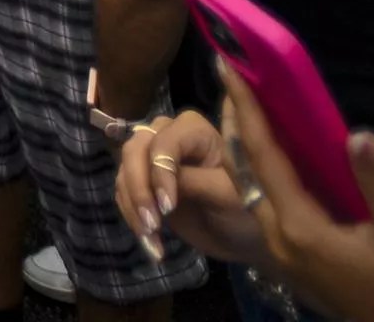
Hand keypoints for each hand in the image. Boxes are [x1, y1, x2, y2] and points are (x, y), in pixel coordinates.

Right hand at [115, 110, 262, 267]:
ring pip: (125, 172)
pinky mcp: (145, 182)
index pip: (164, 142)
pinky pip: (124, 192)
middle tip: (151, 224)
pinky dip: (131, 216)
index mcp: (195, 131)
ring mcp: (153, 158)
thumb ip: (194, 181)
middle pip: (135, 150)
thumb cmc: (249, 210)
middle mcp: (168, 135)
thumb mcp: (228, 195)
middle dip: (138, 189)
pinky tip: (150, 241)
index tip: (167, 208)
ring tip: (151, 239)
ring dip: (133, 207)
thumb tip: (158, 181)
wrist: (245, 237)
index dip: (159, 172)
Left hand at [221, 66, 373, 321]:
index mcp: (299, 228)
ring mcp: (285, 252)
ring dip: (247, 148)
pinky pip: (267, 205)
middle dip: (235, 123)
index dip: (243, 109)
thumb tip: (356, 134)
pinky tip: (280, 157)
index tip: (226, 65)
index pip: (261, 157)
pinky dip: (265, 173)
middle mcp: (280, 238)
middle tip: (231, 77)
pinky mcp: (297, 259)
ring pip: (252, 189)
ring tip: (250, 107)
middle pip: (244, 170)